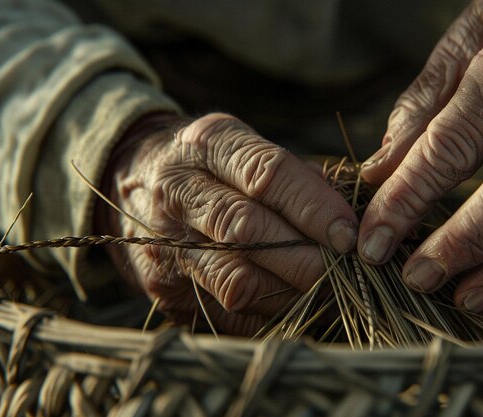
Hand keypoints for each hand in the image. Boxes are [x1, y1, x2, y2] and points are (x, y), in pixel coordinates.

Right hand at [97, 113, 356, 333]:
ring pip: (237, 281)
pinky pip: (227, 313)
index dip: (314, 207)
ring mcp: (164, 243)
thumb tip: (348, 219)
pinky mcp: (163, 288)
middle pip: (248, 230)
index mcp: (206, 144)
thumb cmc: (210, 165)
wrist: (133, 183)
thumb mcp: (245, 146)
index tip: (348, 233)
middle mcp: (177, 192)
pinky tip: (289, 299)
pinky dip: (268, 312)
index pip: (266, 175)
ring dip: (291, 290)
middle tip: (342, 267)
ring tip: (323, 286)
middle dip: (306, 256)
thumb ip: (296, 177)